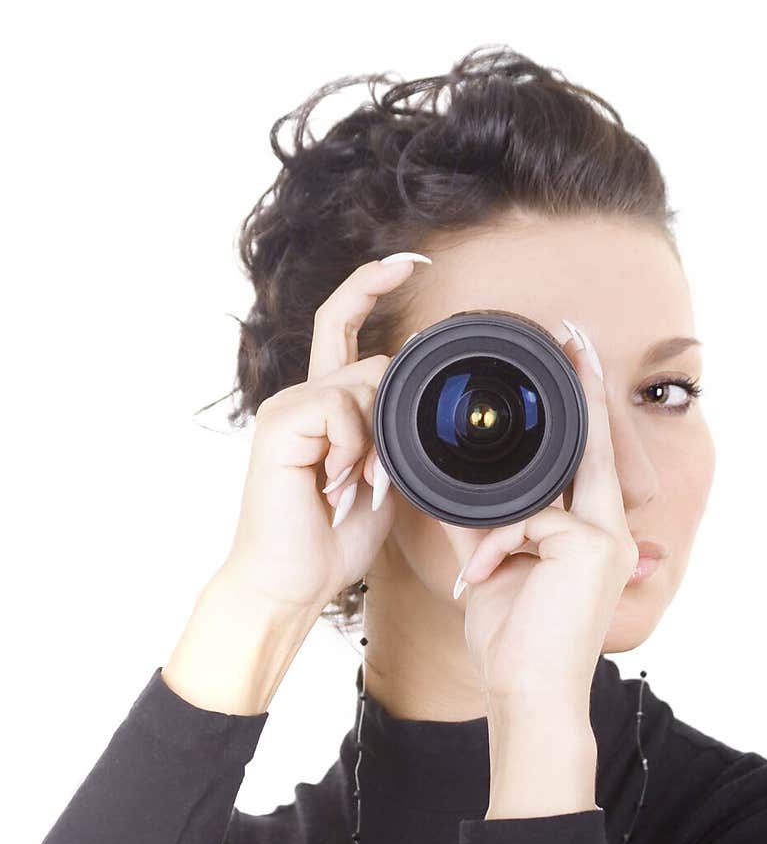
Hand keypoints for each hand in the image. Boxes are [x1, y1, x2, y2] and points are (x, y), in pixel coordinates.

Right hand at [221, 254, 430, 613]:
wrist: (292, 580)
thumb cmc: (332, 538)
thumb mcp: (381, 477)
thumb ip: (392, 434)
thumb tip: (411, 401)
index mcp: (323, 405)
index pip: (343, 324)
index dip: (371, 286)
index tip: (407, 263)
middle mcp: (301, 397)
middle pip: (375, 363)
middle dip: (395, 418)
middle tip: (376, 476)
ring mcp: (287, 407)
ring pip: (363, 384)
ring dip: (373, 441)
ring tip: (350, 484)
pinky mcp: (279, 423)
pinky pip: (340, 407)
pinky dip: (351, 447)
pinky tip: (332, 481)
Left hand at [448, 326, 638, 704]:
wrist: (526, 694)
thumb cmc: (513, 639)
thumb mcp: (492, 567)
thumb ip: (481, 521)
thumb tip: (449, 485)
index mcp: (592, 533)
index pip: (583, 455)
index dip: (581, 403)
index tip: (574, 352)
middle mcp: (612, 529)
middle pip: (590, 443)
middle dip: (583, 385)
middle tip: (571, 330)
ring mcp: (609, 536)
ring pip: (545, 485)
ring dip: (501, 527)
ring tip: (481, 574)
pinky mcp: (594, 545)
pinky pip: (526, 518)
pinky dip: (495, 549)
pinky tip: (481, 582)